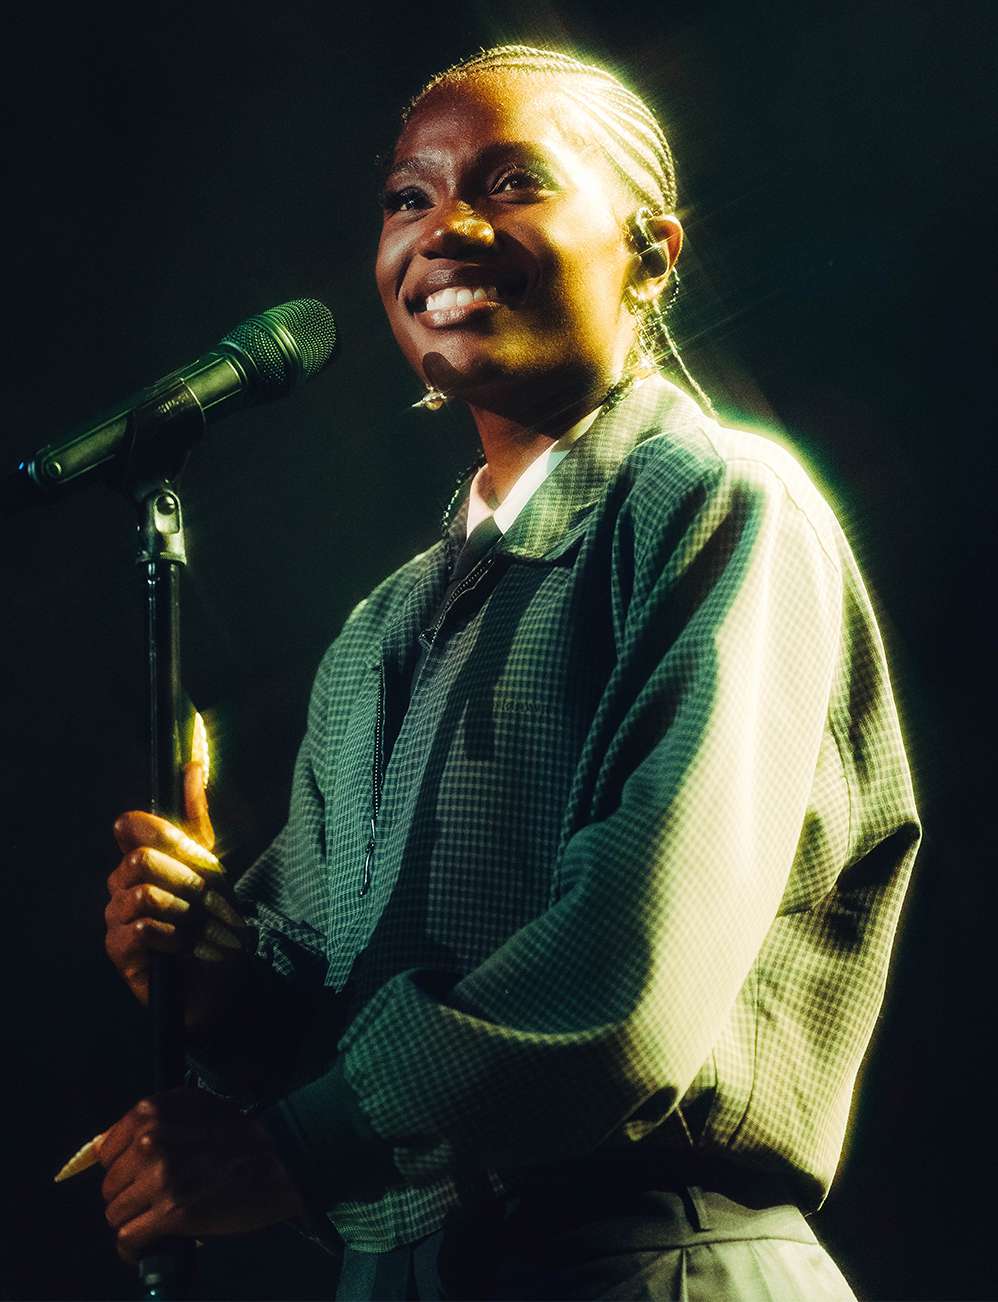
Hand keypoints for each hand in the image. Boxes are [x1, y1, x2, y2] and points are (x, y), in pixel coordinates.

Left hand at [98, 1088, 306, 1262]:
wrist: (281, 1159)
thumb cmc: (241, 1134)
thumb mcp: (195, 1107)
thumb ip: (149, 1122)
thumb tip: (95, 1147)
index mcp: (152, 1112)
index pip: (106, 1150)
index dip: (123, 1166)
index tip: (139, 1176)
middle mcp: (150, 1141)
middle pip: (110, 1184)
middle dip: (129, 1195)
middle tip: (156, 1200)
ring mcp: (160, 1178)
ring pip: (116, 1213)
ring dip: (134, 1221)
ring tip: (156, 1222)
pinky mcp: (171, 1213)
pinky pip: (128, 1239)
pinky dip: (133, 1249)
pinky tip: (148, 1248)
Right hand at [105, 762, 251, 1031]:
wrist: (220, 976)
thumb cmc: (212, 918)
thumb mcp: (211, 863)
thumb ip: (196, 816)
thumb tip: (193, 764)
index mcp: (142, 858)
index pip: (130, 824)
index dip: (157, 829)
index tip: (194, 849)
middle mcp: (121, 883)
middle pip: (142, 859)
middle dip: (188, 880)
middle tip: (214, 903)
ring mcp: (115, 916)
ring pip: (143, 894)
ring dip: (185, 912)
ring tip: (205, 930)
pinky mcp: (118, 950)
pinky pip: (139, 928)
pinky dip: (172, 937)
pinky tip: (187, 948)